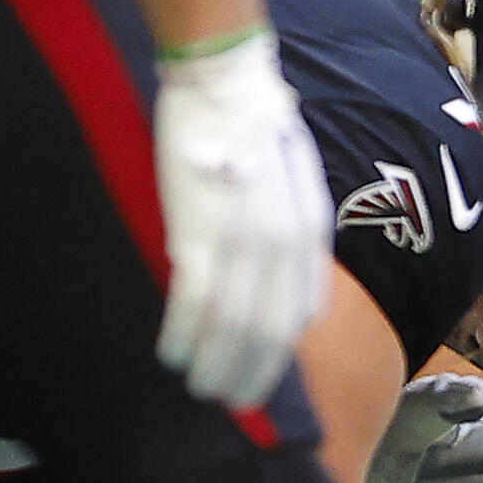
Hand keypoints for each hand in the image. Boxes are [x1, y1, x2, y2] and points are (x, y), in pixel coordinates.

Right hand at [147, 30, 327, 408]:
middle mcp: (284, 247)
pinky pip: (192, 302)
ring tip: (197, 387)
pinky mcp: (198, 234)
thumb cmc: (256, 127)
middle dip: (247, 373)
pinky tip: (171, 354)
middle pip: (267, 332)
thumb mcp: (299, 185)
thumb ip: (297, 239)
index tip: (257, 373)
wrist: (226, 82)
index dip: (277, 352)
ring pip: (230, 327)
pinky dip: (182, 335)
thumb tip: (292, 291)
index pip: (298, 315)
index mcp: (310, 234)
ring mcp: (242, 243)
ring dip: (212, 364)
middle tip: (227, 400)